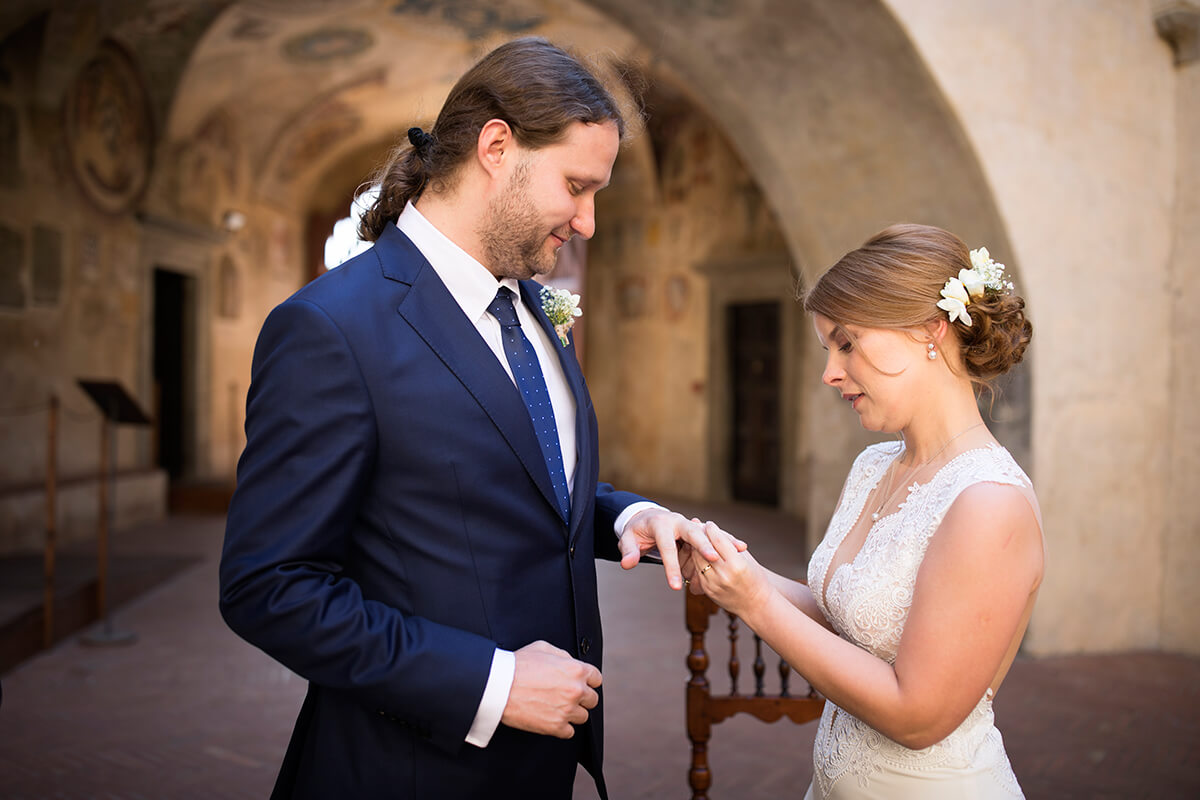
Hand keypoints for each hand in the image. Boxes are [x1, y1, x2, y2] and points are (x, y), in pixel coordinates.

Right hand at [500, 641, 601, 738]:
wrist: (499, 686)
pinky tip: (551, 718)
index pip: (597, 679)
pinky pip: (570, 732)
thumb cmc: (518, 664)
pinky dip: (562, 727)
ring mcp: (567, 710)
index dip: (588, 681)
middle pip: (592, 700)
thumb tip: (571, 663)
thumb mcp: (543, 648)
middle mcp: (576, 690)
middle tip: (566, 696)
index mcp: (576, 670)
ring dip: (572, 713)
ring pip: (583, 717)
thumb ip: (563, 655)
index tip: (580, 684)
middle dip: (581, 698)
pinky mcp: (556, 727)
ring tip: (556, 707)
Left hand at [617, 509, 746, 590]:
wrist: (647, 517)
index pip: (666, 547)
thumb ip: (628, 551)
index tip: (675, 586)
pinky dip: (725, 540)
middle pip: (692, 533)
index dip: (671, 567)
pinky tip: (740, 547)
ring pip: (707, 532)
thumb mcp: (627, 540)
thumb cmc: (636, 531)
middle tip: (714, 559)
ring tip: (738, 551)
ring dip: (721, 541)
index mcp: (661, 525)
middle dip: (703, 545)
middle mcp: (678, 521)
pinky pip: (712, 535)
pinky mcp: (696, 528)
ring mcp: (689, 523)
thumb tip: (627, 564)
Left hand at [694, 521, 772, 618]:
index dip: (712, 530)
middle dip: (700, 538)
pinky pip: (697, 572)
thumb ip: (729, 543)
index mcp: (737, 564)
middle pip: (704, 550)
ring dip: (696, 548)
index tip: (709, 523)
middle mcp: (724, 575)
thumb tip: (710, 527)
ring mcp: (714, 585)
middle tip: (698, 528)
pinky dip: (697, 561)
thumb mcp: (745, 557)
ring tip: (697, 540)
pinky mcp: (708, 591)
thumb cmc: (754, 575)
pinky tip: (698, 554)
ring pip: (697, 560)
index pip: (718, 541)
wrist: (756, 603)